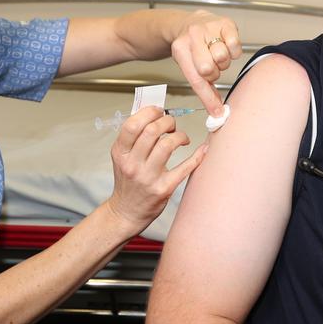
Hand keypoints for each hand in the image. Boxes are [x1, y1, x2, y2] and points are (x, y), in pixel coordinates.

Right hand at [106, 106, 207, 233]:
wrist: (126, 211)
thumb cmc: (128, 181)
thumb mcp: (122, 157)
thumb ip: (134, 136)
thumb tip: (154, 113)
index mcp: (120, 152)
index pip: (132, 124)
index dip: (149, 112)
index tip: (159, 111)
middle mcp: (132, 164)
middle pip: (152, 131)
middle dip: (167, 121)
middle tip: (172, 125)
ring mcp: (148, 177)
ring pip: (168, 145)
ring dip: (180, 136)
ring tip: (182, 139)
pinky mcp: (163, 189)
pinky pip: (184, 167)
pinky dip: (197, 156)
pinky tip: (201, 150)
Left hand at [169, 10, 241, 115]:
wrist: (190, 22)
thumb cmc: (190, 48)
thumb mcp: (189, 66)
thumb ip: (204, 88)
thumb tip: (217, 111)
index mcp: (180, 49)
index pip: (195, 79)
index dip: (208, 99)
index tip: (218, 112)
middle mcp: (193, 36)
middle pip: (209, 69)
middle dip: (213, 73)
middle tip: (211, 67)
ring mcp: (209, 27)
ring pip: (223, 57)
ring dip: (222, 61)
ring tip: (216, 55)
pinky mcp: (225, 23)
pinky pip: (235, 45)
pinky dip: (233, 50)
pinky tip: (225, 46)